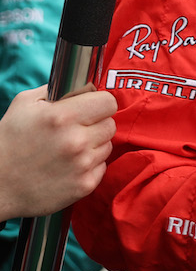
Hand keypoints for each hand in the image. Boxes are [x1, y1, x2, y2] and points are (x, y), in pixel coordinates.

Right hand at [0, 86, 115, 220]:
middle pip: (110, 124)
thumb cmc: (9, 141)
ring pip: (108, 145)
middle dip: (96, 124)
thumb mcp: (25, 104)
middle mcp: (76, 140)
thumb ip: (57, 90)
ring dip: (93, 145)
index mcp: (62, 116)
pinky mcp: (85, 185)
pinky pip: (102, 166)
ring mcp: (82, 165)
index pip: (108, 102)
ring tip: (68, 149)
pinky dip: (89, 165)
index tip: (90, 108)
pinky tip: (68, 166)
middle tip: (75, 130)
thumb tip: (83, 85)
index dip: (99, 103)